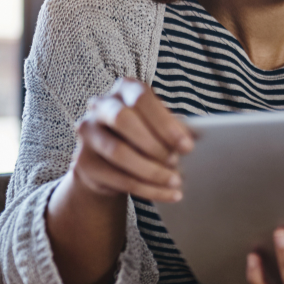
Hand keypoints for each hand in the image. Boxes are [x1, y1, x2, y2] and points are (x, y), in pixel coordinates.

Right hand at [68, 78, 194, 203]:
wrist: (110, 160)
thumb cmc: (143, 134)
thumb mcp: (159, 126)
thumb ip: (175, 127)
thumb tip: (199, 136)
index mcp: (124, 89)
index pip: (142, 99)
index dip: (165, 123)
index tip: (187, 146)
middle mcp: (100, 106)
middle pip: (123, 120)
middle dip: (154, 144)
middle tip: (177, 162)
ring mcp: (88, 133)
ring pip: (118, 153)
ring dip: (151, 171)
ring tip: (175, 181)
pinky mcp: (83, 162)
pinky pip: (118, 178)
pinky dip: (147, 189)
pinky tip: (168, 194)